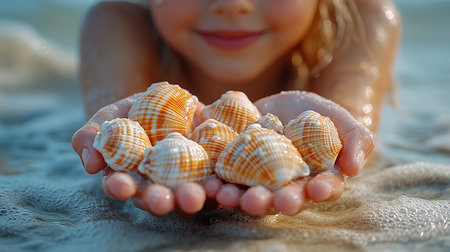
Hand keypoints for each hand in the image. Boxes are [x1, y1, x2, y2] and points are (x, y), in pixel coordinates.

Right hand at [72, 94, 209, 215]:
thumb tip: (91, 164)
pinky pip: (218, 182)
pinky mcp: (213, 171)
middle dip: (159, 201)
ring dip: (191, 199)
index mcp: (130, 176)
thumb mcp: (110, 117)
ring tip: (194, 197)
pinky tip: (222, 185)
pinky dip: (221, 186)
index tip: (121, 185)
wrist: (173, 103)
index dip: (120, 187)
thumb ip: (91, 137)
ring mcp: (187, 181)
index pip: (121, 185)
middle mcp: (159, 185)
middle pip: (157, 198)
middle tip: (161, 201)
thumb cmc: (134, 112)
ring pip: (189, 196)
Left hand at [209, 91, 374, 215]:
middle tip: (261, 201)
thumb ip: (356, 140)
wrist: (283, 106)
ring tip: (228, 196)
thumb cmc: (317, 115)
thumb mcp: (341, 120)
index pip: (321, 188)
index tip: (316, 190)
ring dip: (238, 198)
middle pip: (280, 198)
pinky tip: (209, 184)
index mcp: (315, 179)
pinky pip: (225, 179)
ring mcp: (259, 180)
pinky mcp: (235, 169)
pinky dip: (216, 183)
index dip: (320, 191)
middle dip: (270, 201)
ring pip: (249, 193)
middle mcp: (286, 186)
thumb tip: (353, 168)